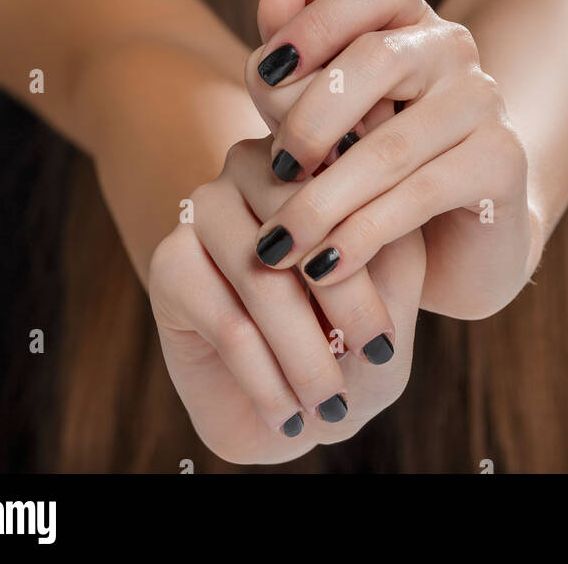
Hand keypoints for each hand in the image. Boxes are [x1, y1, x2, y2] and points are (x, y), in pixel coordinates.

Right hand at [148, 135, 425, 465]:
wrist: (295, 406)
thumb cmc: (352, 340)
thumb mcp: (396, 298)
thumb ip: (398, 247)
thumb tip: (394, 205)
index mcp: (315, 152)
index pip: (350, 173)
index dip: (376, 250)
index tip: (388, 338)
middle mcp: (257, 163)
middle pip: (304, 220)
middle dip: (344, 300)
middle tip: (373, 361)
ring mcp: (207, 206)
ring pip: (262, 278)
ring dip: (304, 354)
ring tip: (332, 406)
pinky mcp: (169, 260)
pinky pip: (226, 322)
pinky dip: (266, 378)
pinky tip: (289, 416)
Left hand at [246, 0, 537, 320]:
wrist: (452, 248)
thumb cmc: (368, 168)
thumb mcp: (320, 118)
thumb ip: (292, 62)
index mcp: (407, 19)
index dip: (319, 18)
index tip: (267, 72)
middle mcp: (452, 47)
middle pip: (376, 57)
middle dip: (310, 118)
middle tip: (272, 170)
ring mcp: (483, 101)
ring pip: (391, 143)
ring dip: (324, 199)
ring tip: (279, 243)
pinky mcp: (503, 161)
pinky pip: (421, 194)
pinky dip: (362, 234)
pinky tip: (324, 265)